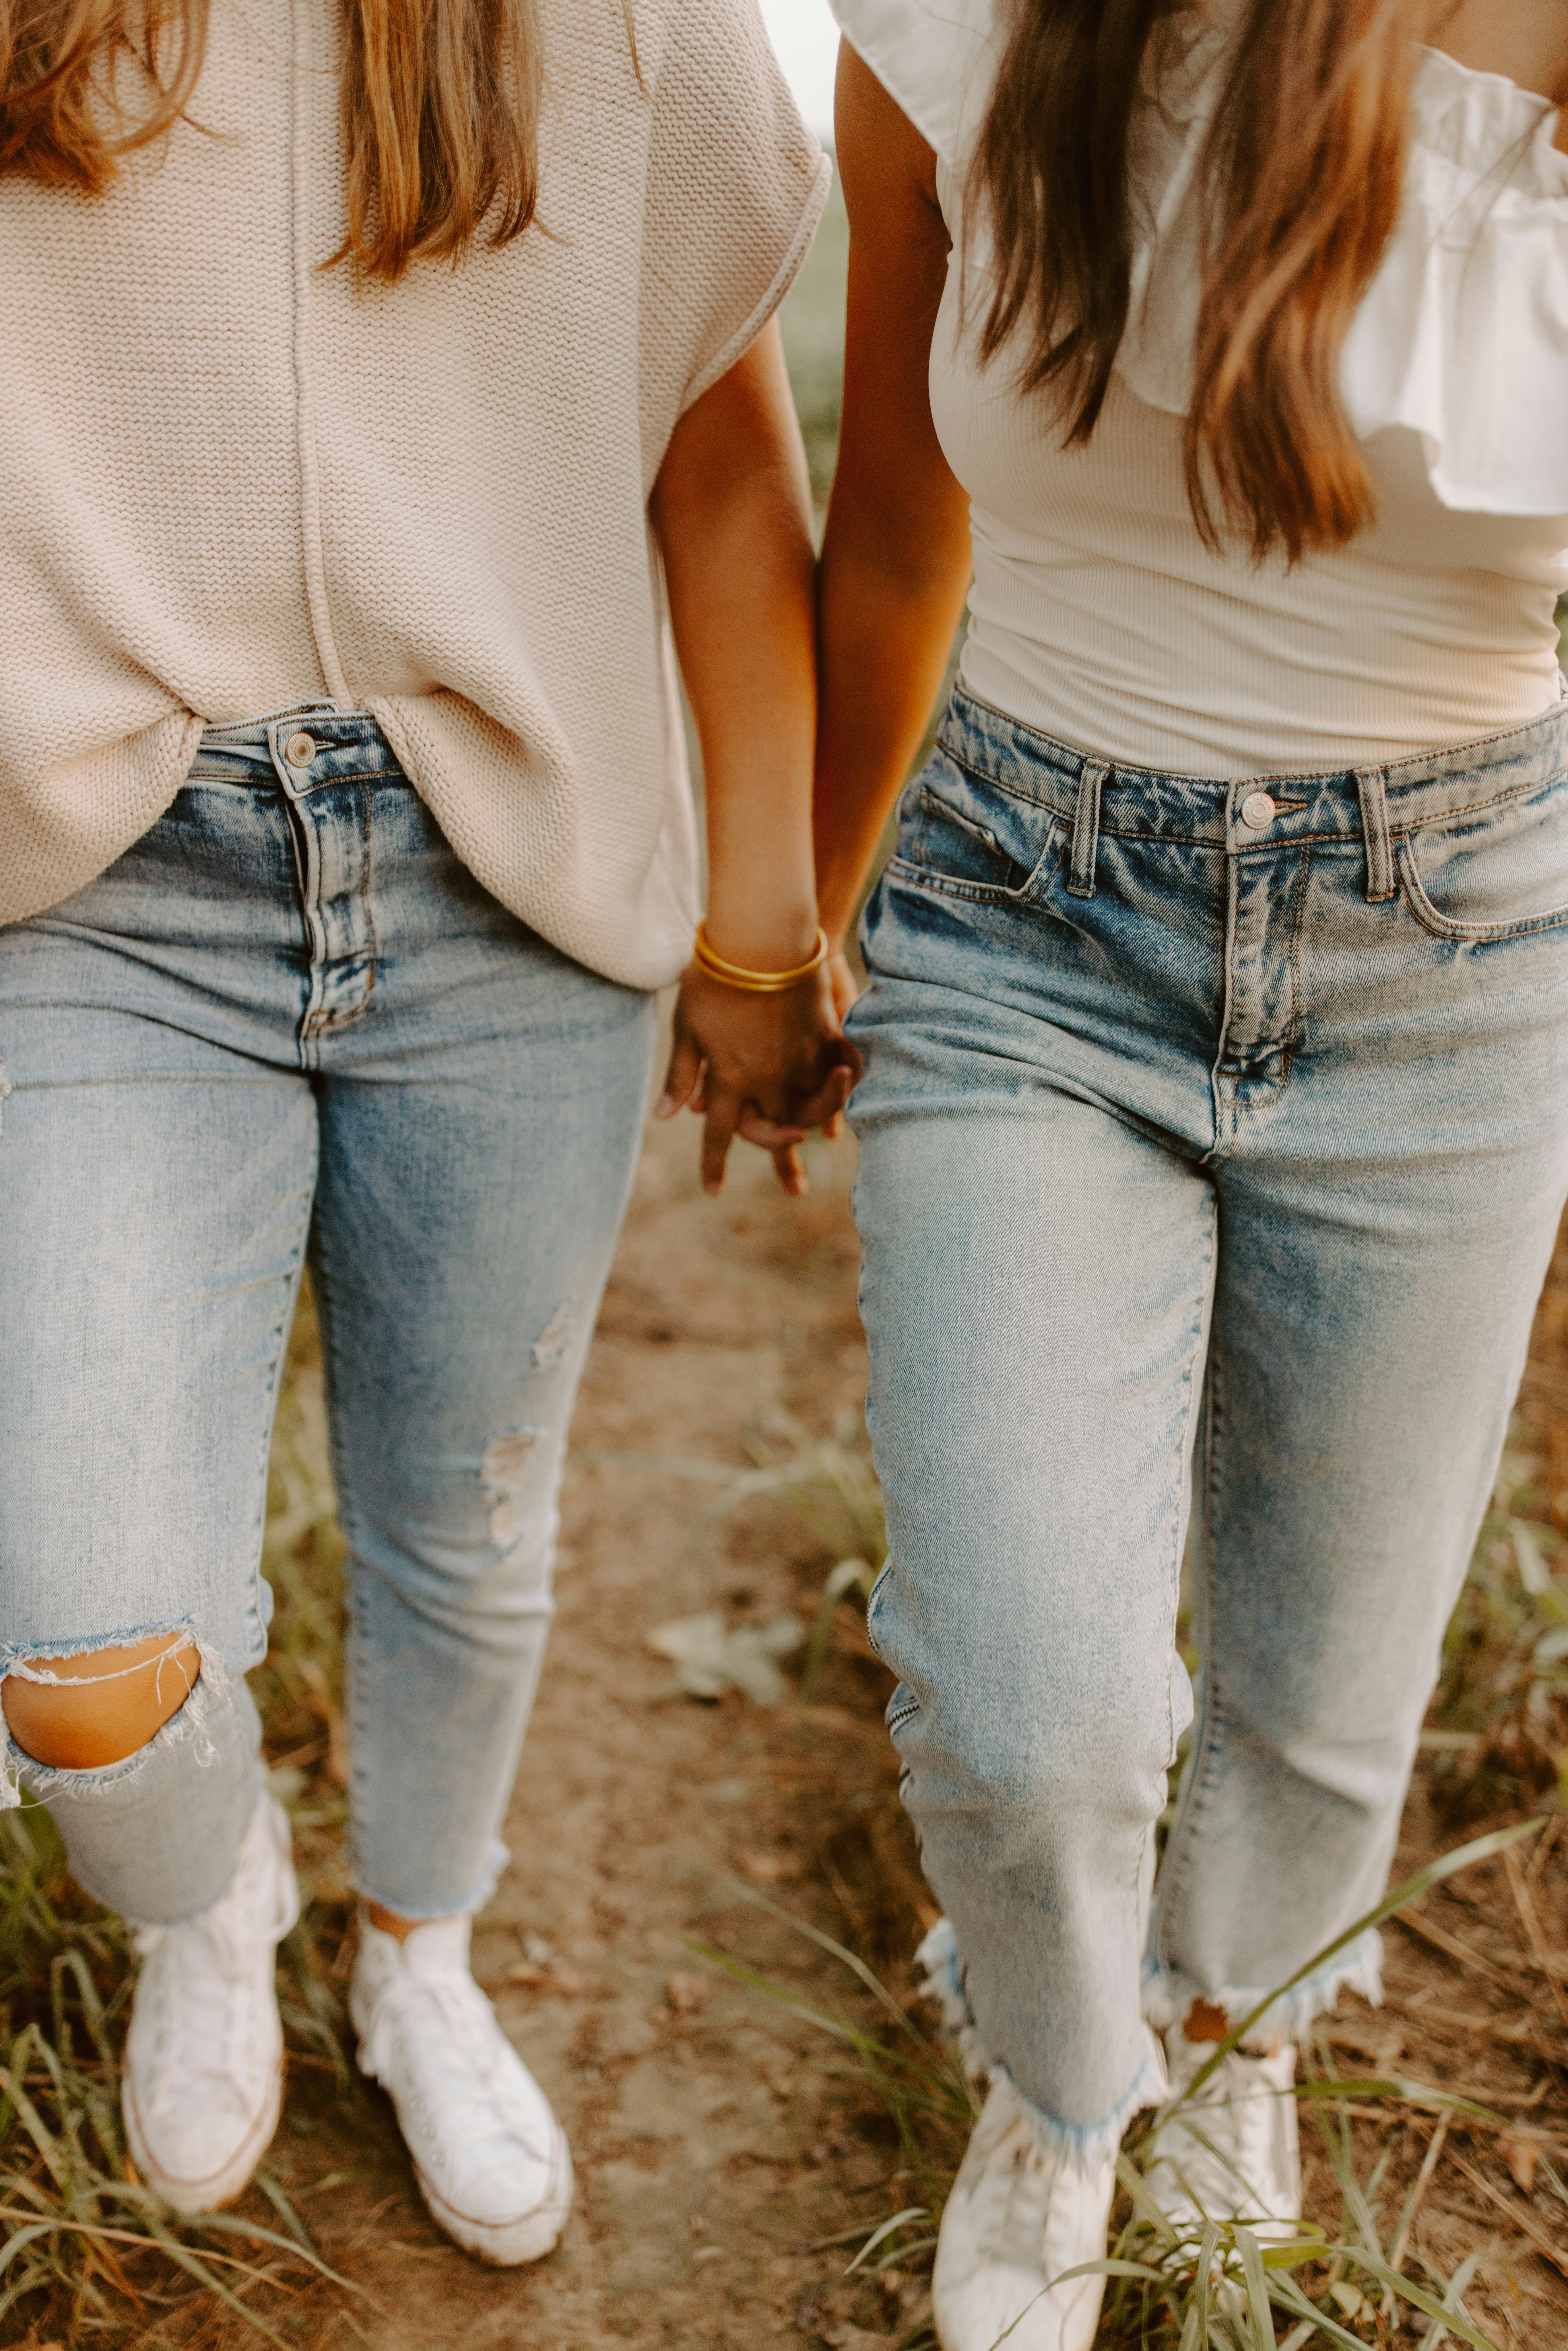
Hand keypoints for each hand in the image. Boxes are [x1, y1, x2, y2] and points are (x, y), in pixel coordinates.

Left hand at [656, 963, 861, 1195]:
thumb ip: (681, 1073)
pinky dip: (843, 1090)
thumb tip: (666, 1117)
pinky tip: (849, 1095)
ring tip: (827, 1142)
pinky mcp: (825, 1038)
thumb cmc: (714, 977)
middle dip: (783, 1165)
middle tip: (795, 1190)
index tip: (712, 1191)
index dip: (714, 1166)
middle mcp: (767, 1080)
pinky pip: (837, 1076)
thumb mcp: (687, 1025)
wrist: (762, 937)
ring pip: (813, 1110)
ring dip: (818, 1129)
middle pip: (776, 1133)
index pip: (718, 1136)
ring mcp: (800, 1062)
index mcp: (728, 1080)